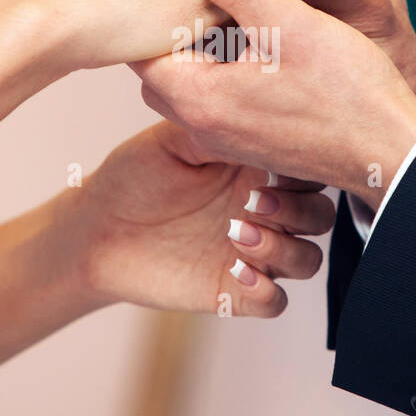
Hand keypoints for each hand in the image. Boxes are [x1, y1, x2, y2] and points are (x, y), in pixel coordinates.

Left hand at [69, 121, 333, 316]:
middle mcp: (263, 212)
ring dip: (284, 249)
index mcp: (256, 169)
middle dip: (299, 210)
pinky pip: (275, 301)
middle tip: (253, 199)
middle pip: (320, 216)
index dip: (305, 168)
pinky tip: (236, 269)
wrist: (95, 227)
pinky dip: (266, 289)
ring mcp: (252, 254)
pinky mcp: (233, 292)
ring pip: (306, 260)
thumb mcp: (173, 140)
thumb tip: (255, 114)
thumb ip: (217, 128)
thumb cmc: (133, 175)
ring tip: (237, 233)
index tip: (275, 163)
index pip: (309, 170)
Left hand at [132, 0, 415, 209]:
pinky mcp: (251, 138)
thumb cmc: (346, 92)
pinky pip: (219, 94)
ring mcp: (227, 136)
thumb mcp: (288, 23)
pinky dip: (226, 60)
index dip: (154, 3)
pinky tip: (256, 30)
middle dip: (175, 22)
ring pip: (192, 77)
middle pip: (161, 62)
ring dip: (203, 40)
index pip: (142, 46)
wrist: (392, 153)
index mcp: (198, 100)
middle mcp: (202, 125)